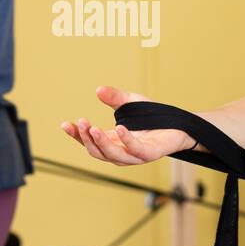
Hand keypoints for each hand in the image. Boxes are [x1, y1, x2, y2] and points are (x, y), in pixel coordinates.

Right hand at [60, 85, 194, 165]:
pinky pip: (135, 150)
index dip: (76, 135)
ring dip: (101, 142)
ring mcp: (135, 156)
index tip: (65, 124)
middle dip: (86, 138)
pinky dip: (126, 140)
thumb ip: (114, 97)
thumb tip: (98, 89)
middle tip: (81, 122)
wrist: (179, 124)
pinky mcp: (150, 154)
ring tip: (92, 128)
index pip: (89, 142)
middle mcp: (121, 152)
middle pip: (97, 151)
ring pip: (112, 155)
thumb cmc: (152, 116)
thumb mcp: (130, 102)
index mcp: (112, 142)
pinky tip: (119, 127)